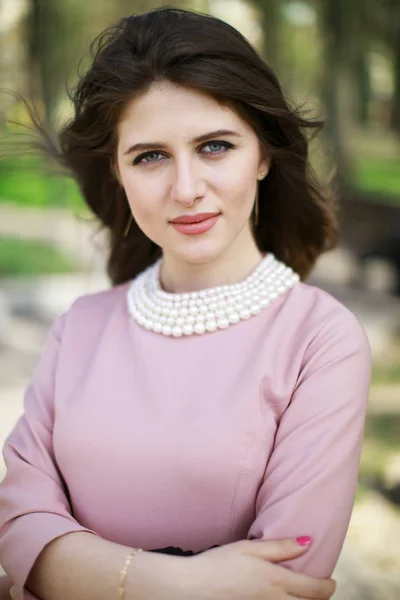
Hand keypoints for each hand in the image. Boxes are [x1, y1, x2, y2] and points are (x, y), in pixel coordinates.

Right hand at [182, 538, 335, 599]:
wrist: (192, 587)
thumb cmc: (219, 563)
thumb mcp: (250, 548)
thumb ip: (280, 547)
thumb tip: (308, 543)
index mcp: (275, 581)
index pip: (314, 590)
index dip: (328, 588)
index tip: (332, 582)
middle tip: (320, 591)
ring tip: (301, 595)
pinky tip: (279, 598)